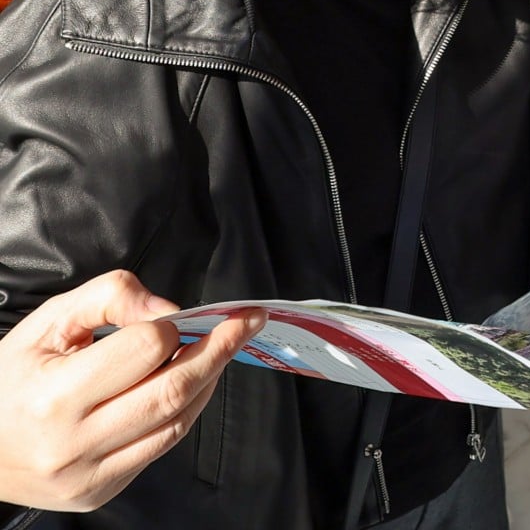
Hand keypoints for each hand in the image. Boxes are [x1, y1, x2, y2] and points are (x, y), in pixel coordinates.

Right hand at [0, 271, 263, 511]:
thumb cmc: (11, 378)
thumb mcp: (50, 321)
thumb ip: (110, 296)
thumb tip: (167, 308)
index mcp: (55, 398)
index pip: (144, 349)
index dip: (173, 324)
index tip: (195, 312)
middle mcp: (73, 445)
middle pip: (172, 390)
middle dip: (220, 349)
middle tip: (247, 321)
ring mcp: (88, 476)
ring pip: (176, 422)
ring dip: (210, 380)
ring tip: (226, 347)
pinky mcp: (100, 492)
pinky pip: (161, 446)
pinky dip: (186, 410)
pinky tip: (195, 383)